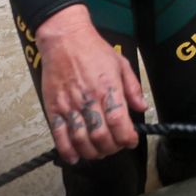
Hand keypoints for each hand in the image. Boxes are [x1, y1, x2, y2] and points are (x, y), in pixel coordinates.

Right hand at [35, 5, 147, 164]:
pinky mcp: (53, 107)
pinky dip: (67, 150)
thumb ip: (133, 88)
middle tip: (115, 147)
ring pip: (81, 139)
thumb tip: (142, 107)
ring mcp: (69, 105)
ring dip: (92, 152)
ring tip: (98, 152)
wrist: (65, 39)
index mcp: (108, 89)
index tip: (131, 141)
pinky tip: (75, 156)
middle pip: (101, 136)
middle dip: (111, 148)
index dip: (127, 138)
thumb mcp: (121, 64)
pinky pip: (59, 134)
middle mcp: (89, 99)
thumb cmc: (94, 50)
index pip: (120, 123)